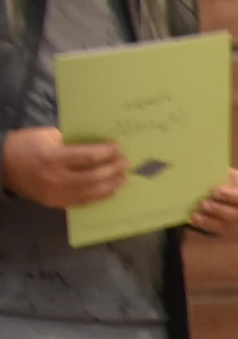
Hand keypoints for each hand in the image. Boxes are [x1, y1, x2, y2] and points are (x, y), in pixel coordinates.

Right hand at [2, 128, 125, 208]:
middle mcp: (56, 178)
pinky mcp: (55, 203)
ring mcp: (56, 193)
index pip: (88, 156)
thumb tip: (96, 144)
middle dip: (112, 170)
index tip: (118, 148)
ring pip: (91, 192)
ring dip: (110, 185)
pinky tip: (109, 191)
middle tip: (124, 164)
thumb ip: (70, 141)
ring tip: (122, 178)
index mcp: (52, 157)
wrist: (1, 166)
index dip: (106, 152)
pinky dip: (98, 196)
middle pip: (93, 176)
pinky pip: (82, 201)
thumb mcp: (45, 136)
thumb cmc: (24, 145)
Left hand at [184, 166, 237, 235]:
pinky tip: (193, 219)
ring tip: (196, 214)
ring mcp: (236, 221)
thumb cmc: (216, 175)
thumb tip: (201, 171)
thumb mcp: (218, 170)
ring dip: (210, 220)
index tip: (215, 191)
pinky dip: (203, 225)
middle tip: (204, 203)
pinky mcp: (223, 228)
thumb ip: (213, 172)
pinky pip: (214, 230)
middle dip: (220, 210)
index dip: (231, 195)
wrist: (211, 185)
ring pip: (226, 225)